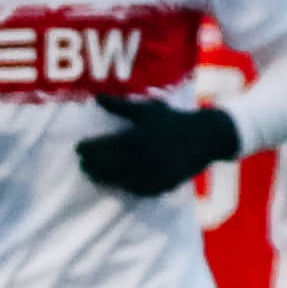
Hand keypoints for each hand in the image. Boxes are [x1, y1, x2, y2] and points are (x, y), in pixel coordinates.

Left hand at [75, 93, 240, 198]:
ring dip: (102, 178)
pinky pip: (135, 190)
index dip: (87, 149)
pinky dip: (122, 186)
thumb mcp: (148, 110)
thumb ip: (120, 106)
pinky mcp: (161, 186)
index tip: (78, 147)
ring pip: (118, 180)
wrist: (207, 137)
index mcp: (137, 138)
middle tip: (82, 162)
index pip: (102, 147)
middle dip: (90, 164)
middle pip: (106, 166)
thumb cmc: (174, 120)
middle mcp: (143, 158)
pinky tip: (114, 181)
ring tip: (92, 173)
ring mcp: (152, 174)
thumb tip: (96, 97)